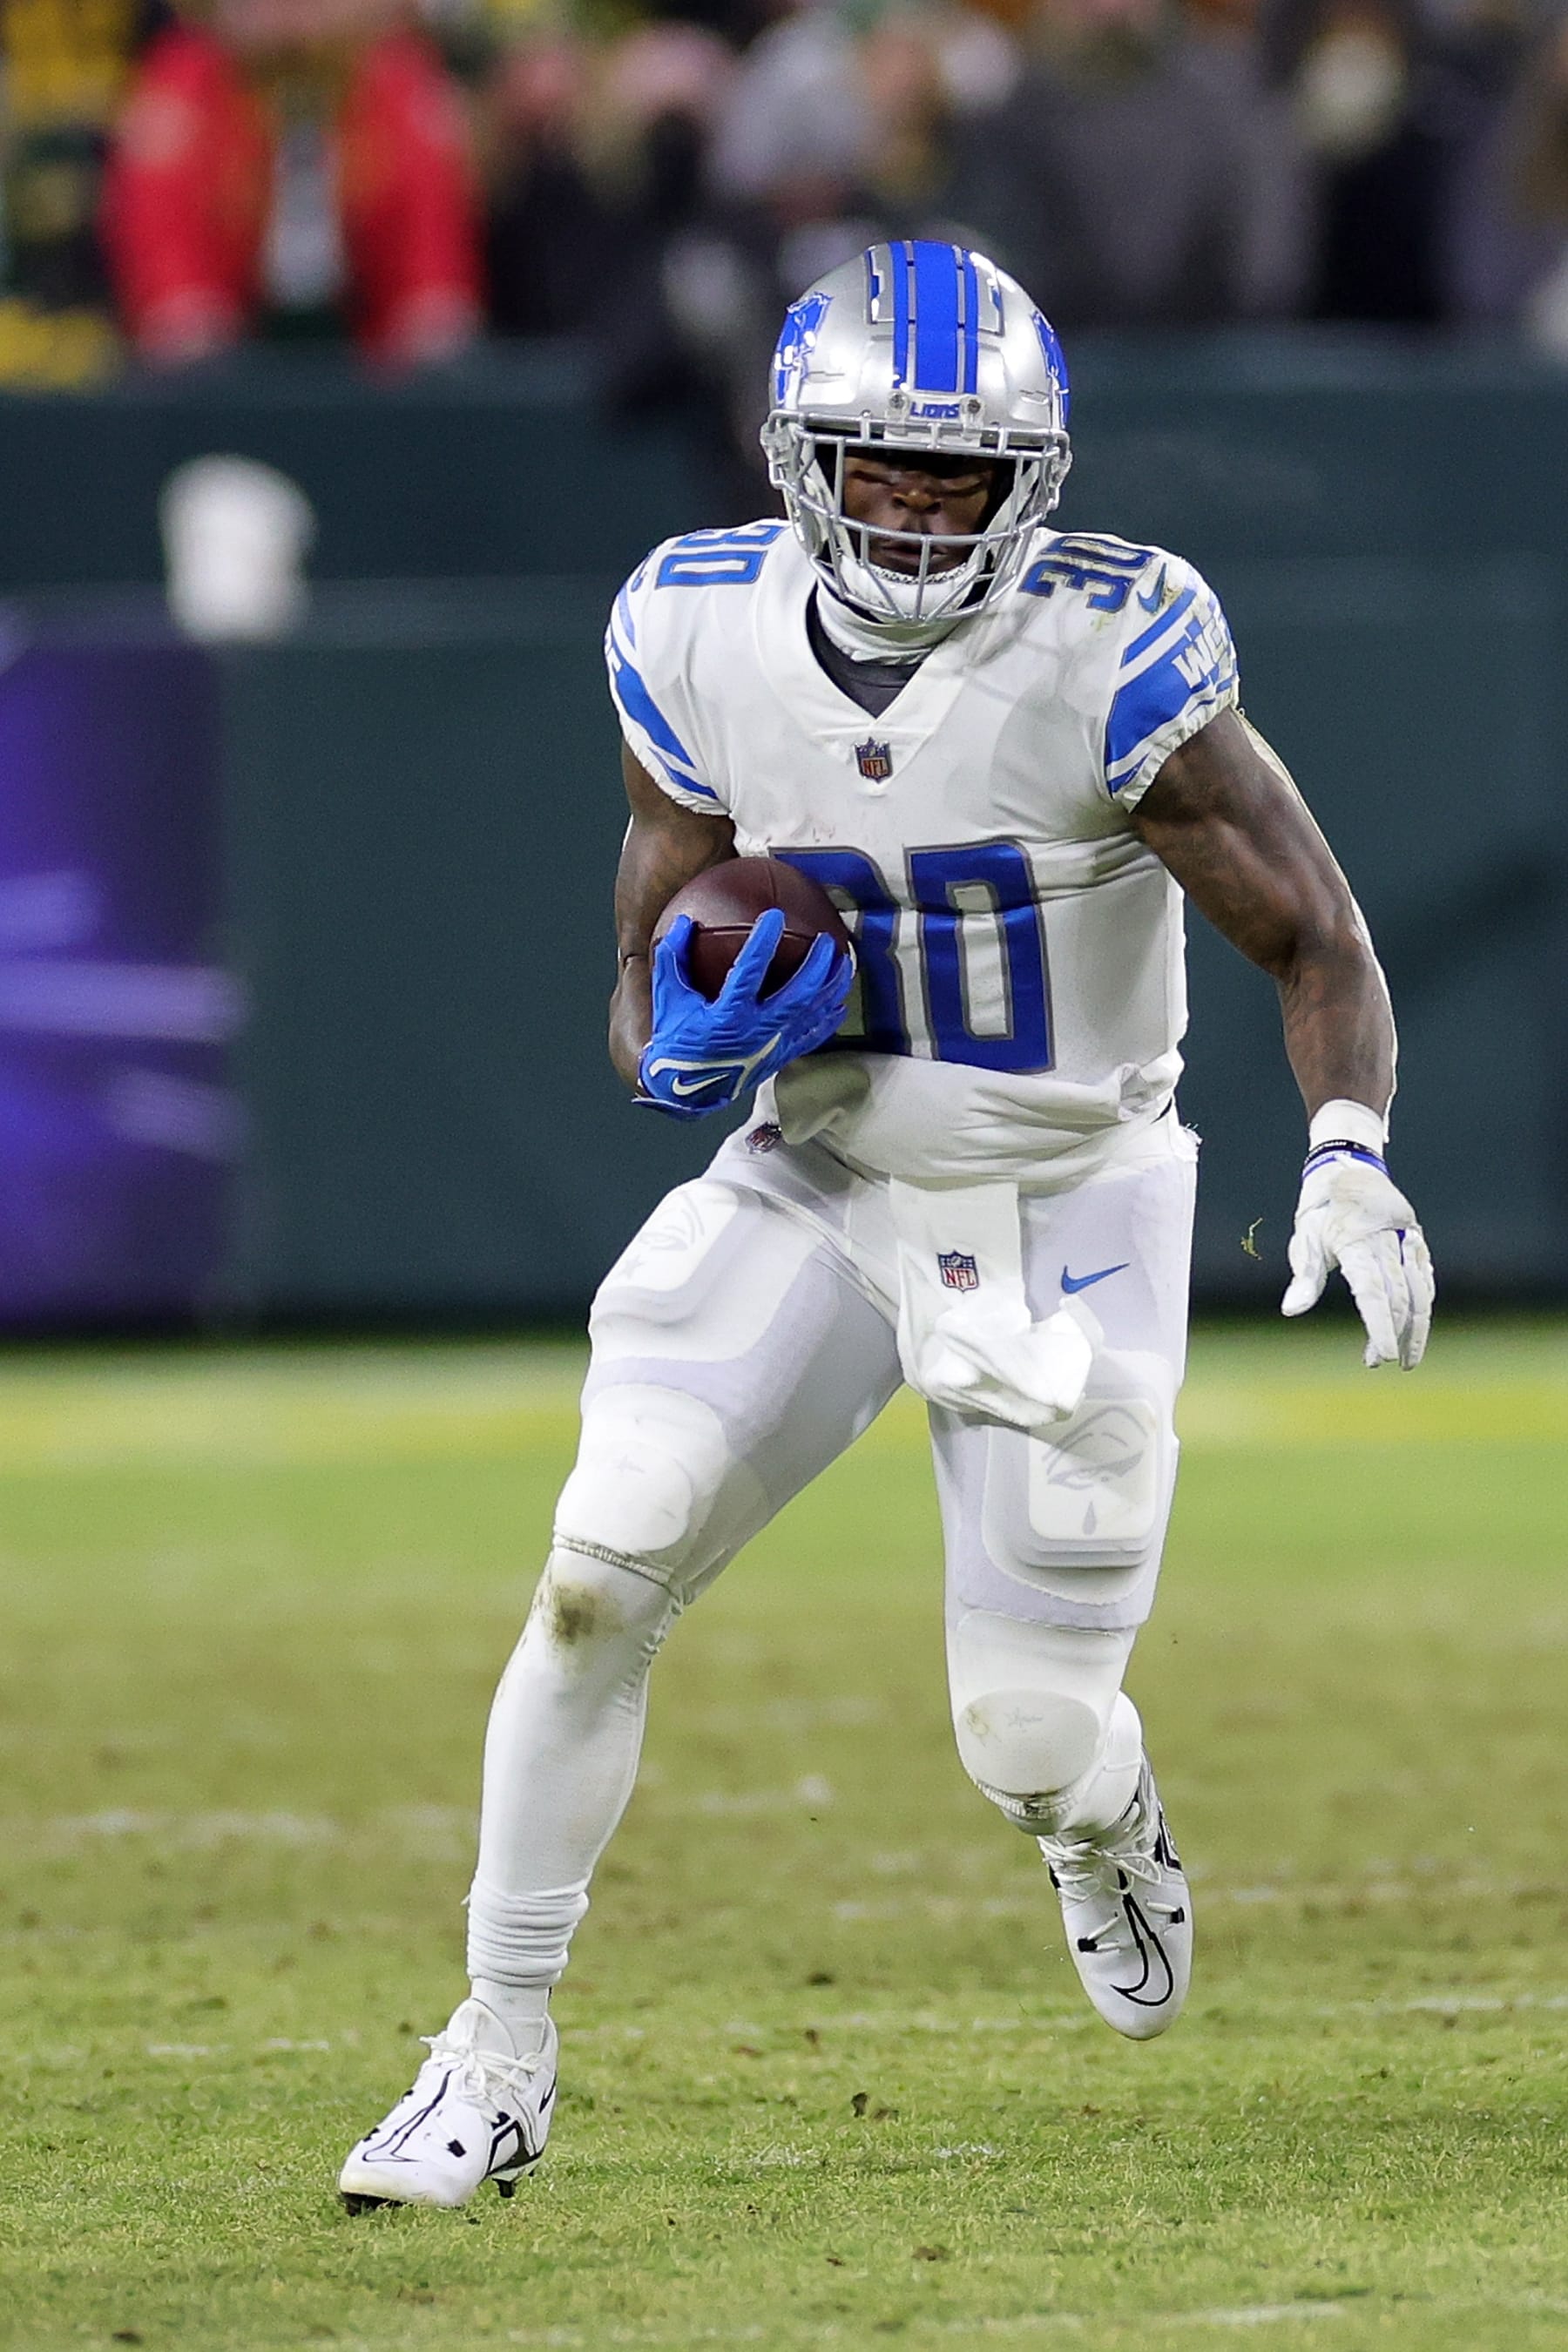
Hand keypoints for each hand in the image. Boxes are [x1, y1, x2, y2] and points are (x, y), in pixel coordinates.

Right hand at [637, 908, 852, 1119]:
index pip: (749, 971)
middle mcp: (755, 1031)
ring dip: (831, 987)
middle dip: (816, 966)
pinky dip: (828, 1021)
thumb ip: (673, 958)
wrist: (685, 1089)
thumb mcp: (669, 997)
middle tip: (826, 941)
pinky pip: (812, 1038)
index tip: (775, 916)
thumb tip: (684, 921)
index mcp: (726, 1015)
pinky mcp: (779, 1057)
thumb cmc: (676, 1038)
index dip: (763, 942)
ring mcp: (771, 1046)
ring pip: (812, 1015)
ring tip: (844, 962)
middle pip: (797, 995)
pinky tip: (840, 1004)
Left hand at [1281, 1145, 1433, 1367]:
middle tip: (1380, 1361)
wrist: (1346, 1163)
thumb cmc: (1319, 1207)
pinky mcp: (1416, 1235)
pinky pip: (1425, 1274)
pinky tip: (1418, 1325)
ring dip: (1417, 1326)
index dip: (1379, 1327)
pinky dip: (1425, 1301)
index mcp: (1356, 1241)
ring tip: (1408, 1357)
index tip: (1381, 1358)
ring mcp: (1407, 1236)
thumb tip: (1291, 1311)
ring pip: (1421, 1288)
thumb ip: (1305, 1278)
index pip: (1372, 1293)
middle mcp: (1387, 1239)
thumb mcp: (1305, 1237)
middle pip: (1399, 1296)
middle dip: (1394, 1334)